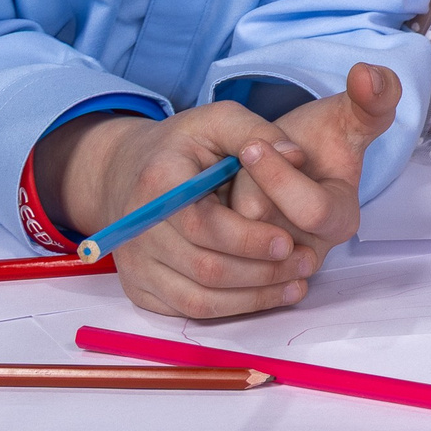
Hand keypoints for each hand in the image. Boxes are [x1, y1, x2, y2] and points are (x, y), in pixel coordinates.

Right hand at [37, 102, 310, 319]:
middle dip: (262, 271)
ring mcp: (135, 264)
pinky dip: (232, 308)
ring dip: (253, 297)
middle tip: (306, 263)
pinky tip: (268, 296)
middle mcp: (137, 230)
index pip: (203, 226)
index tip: (288, 241)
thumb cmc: (182, 146)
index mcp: (158, 183)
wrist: (124, 173)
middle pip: (204, 268)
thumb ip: (258, 132)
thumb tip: (296, 155)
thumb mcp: (217, 120)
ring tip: (297, 284)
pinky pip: (189, 310)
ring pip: (199, 298)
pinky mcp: (140, 289)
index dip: (248, 239)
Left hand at [224, 62, 401, 265]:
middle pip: (261, 224)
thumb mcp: (347, 115)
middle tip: (239, 161)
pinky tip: (217, 200)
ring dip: (221, 203)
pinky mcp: (240, 274)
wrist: (285, 163)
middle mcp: (308, 251)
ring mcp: (272, 267)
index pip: (312, 210)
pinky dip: (204, 225)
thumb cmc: (319, 139)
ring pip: (231, 240)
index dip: (279, 176)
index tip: (253, 144)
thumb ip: (371, 99)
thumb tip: (370, 76)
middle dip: (244, 185)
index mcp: (341, 220)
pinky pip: (213, 254)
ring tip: (232, 181)